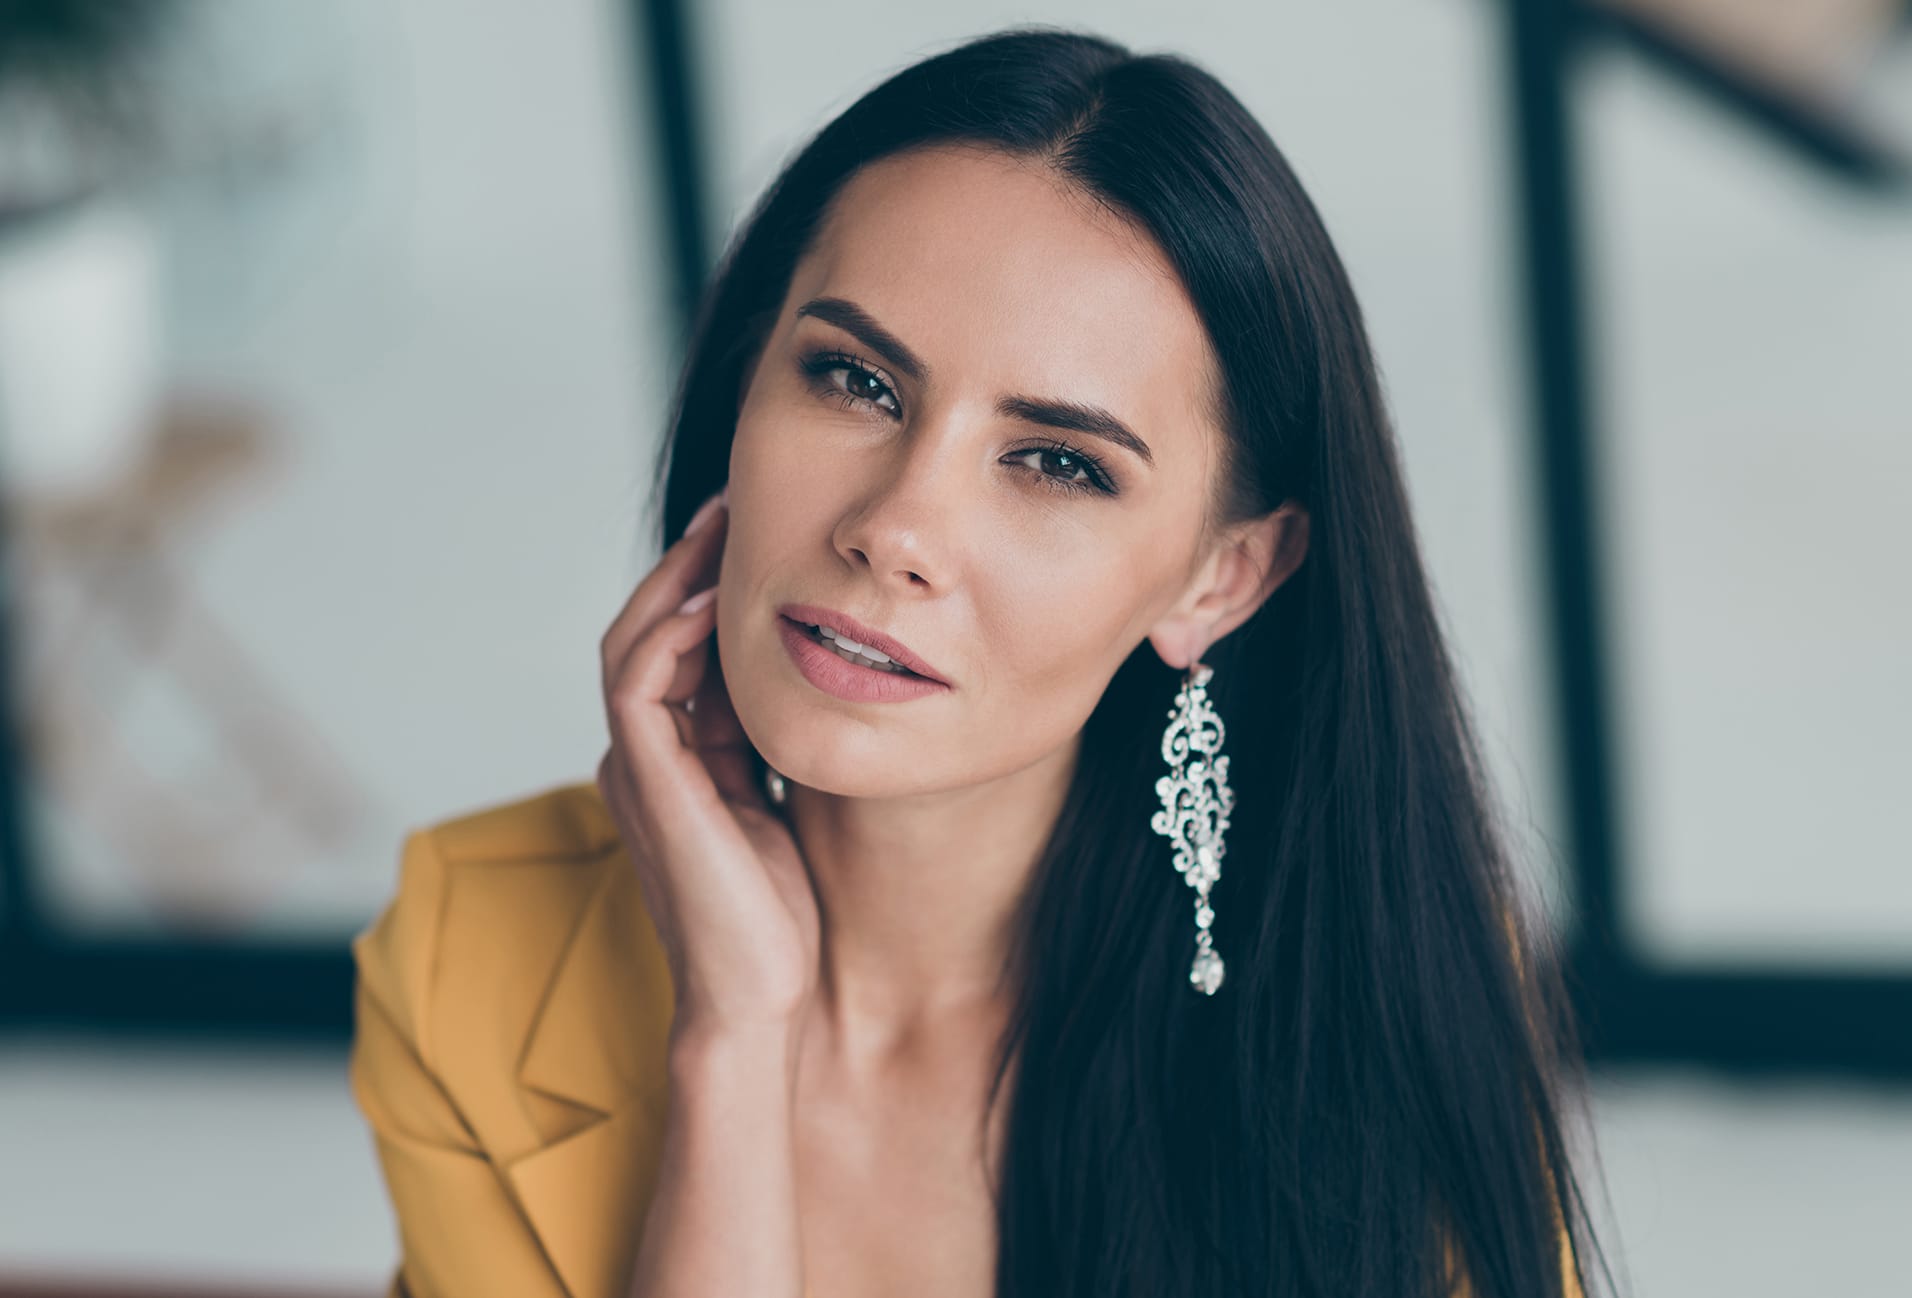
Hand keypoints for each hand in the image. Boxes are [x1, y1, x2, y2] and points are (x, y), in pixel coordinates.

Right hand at [597, 487, 819, 1040]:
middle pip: (650, 630)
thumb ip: (777, 744)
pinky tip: (715, 596)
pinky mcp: (646, 781)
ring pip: (635, 642)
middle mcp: (647, 756)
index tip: (758, 534)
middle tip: (736, 503)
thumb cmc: (781, 914)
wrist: (763, 997)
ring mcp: (638, 768)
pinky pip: (638, 682)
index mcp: (678, 759)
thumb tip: (821, 677)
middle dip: (692, 563)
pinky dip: (670, 630)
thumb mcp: (787, 802)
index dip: (712, 585)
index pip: (680, 647)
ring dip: (678, 578)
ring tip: (726, 525)